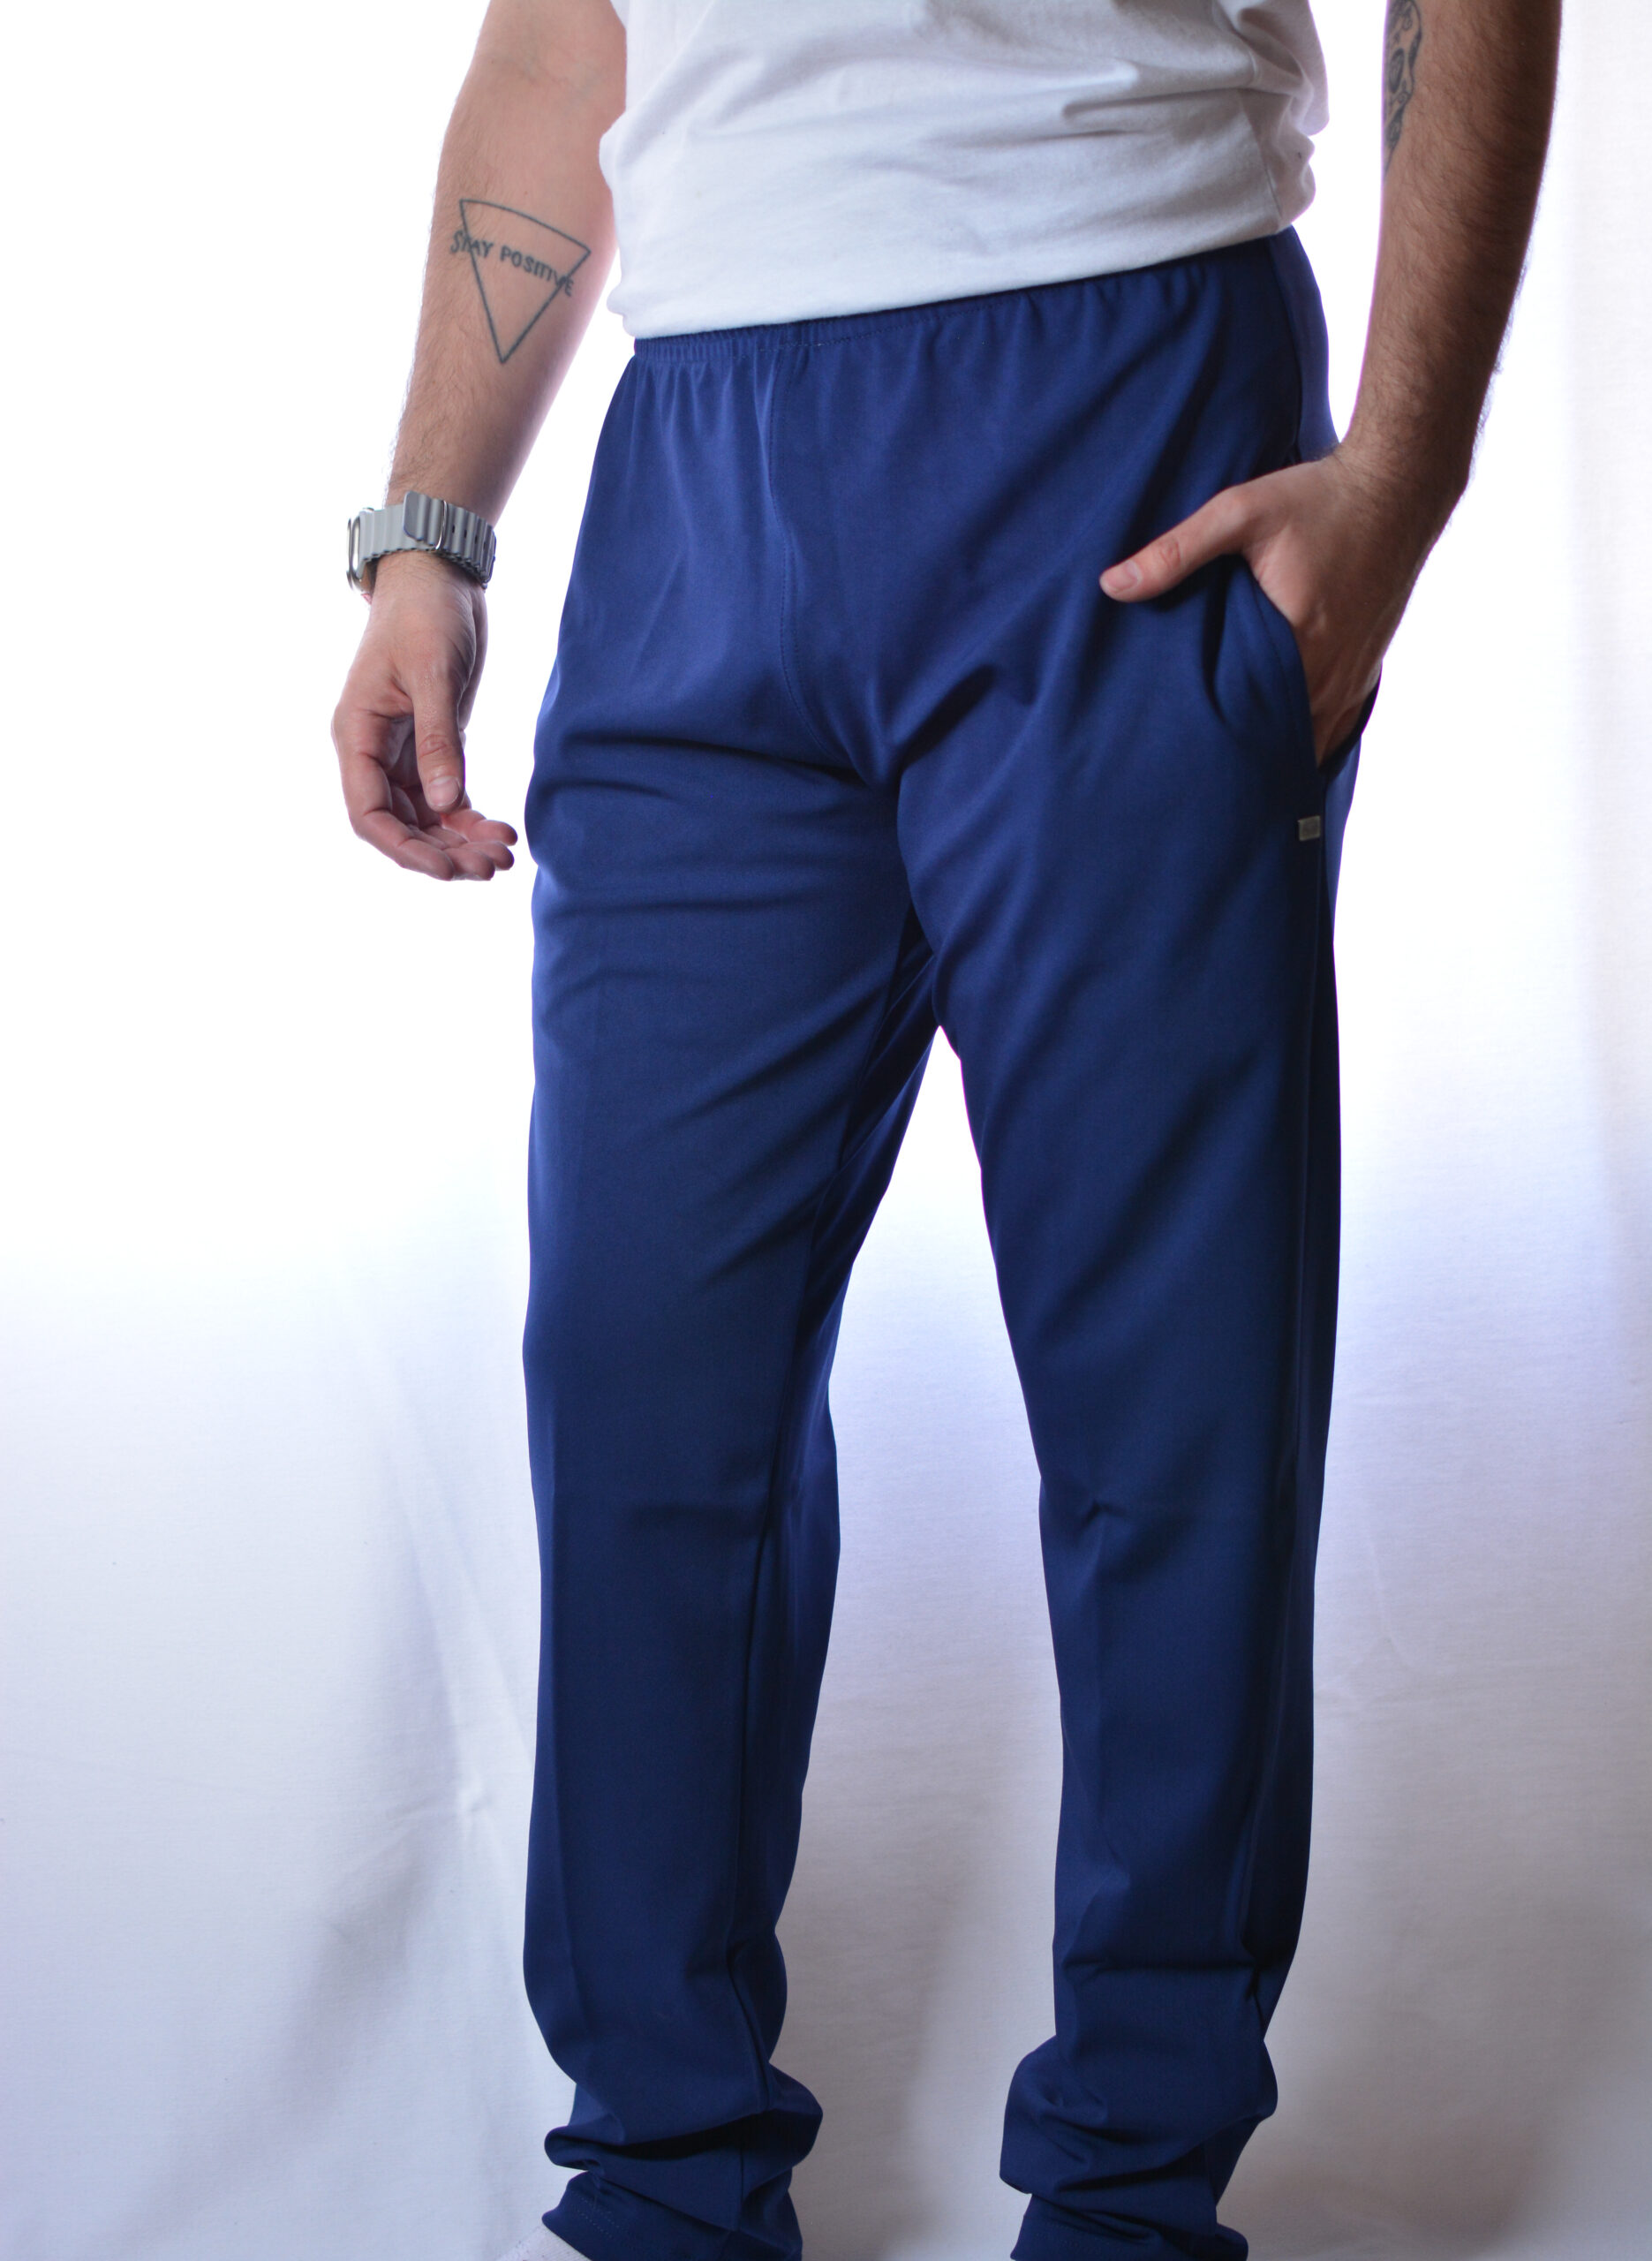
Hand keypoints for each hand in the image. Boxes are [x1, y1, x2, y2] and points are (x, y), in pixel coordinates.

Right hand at [332, 549, 517, 880]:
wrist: (438, 574)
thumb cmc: (424, 613)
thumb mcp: (433, 674)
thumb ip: (438, 741)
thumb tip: (446, 807)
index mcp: (357, 735)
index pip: (369, 813)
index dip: (404, 848)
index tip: (446, 869)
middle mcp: (375, 752)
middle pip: (401, 825)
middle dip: (443, 852)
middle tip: (491, 867)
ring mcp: (404, 752)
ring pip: (427, 818)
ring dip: (461, 842)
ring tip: (503, 857)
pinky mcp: (434, 746)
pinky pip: (448, 799)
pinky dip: (472, 820)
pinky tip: (502, 833)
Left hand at [1100, 448, 1436, 762]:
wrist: (1398, 485)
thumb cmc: (1318, 497)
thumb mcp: (1239, 512)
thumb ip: (1175, 552)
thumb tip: (1111, 585)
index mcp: (1299, 644)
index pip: (1248, 721)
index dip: (1213, 742)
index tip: (1178, 757)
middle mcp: (1332, 672)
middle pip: (1278, 739)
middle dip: (1240, 756)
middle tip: (1194, 774)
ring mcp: (1355, 675)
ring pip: (1310, 739)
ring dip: (1273, 748)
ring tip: (1231, 768)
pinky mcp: (1367, 668)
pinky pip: (1336, 725)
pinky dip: (1306, 735)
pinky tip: (1276, 744)